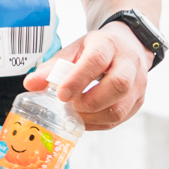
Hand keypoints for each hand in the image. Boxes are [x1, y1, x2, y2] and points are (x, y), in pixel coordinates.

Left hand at [26, 22, 150, 131]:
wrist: (129, 46)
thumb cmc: (99, 49)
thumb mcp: (75, 50)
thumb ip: (53, 67)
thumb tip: (30, 84)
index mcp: (109, 45)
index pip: (97, 60)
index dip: (78, 79)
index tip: (61, 94)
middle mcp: (129, 64)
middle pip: (118, 85)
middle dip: (90, 102)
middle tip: (71, 105)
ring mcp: (138, 84)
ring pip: (121, 109)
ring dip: (93, 117)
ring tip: (76, 113)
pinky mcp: (138, 101)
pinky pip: (120, 119)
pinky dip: (98, 123)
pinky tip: (86, 118)